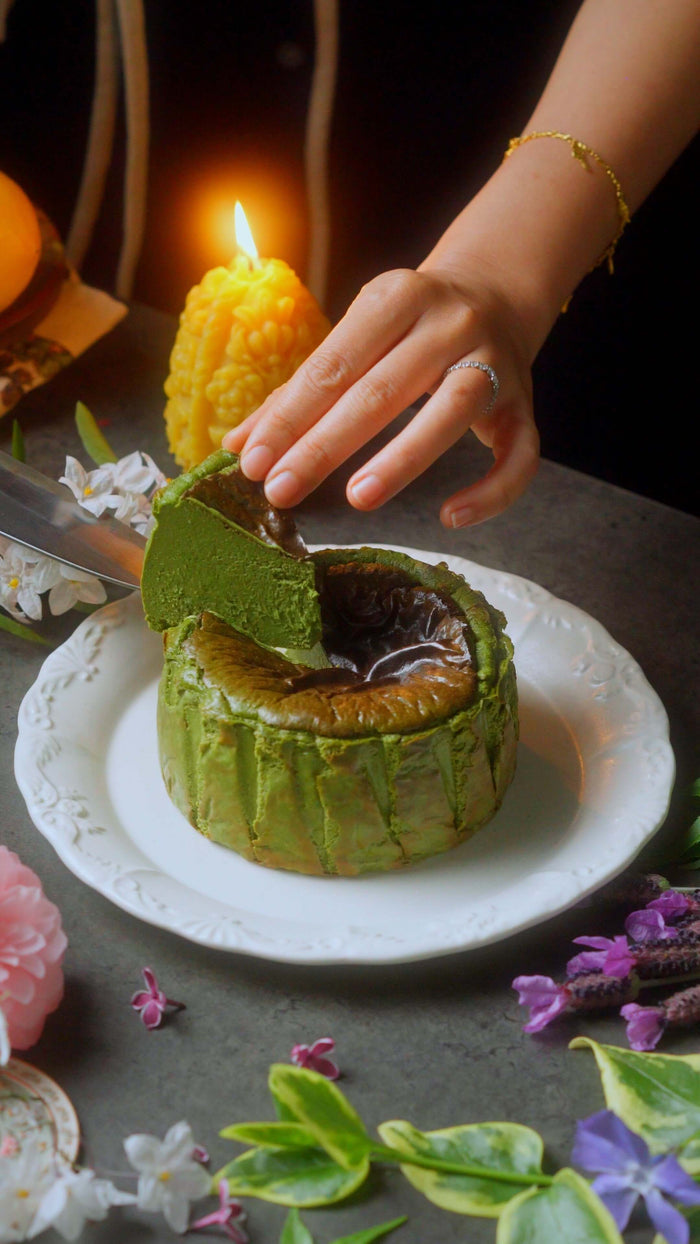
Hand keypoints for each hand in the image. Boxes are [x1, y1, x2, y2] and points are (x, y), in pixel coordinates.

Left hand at [222, 266, 538, 526]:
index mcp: (395, 298)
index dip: (289, 416)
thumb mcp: (357, 337)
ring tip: (356, 499)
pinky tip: (450, 517)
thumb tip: (237, 445)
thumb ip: (302, 389)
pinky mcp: (526, 401)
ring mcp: (493, 360)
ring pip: (451, 413)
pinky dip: (491, 490)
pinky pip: (519, 454)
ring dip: (402, 459)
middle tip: (281, 491)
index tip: (252, 462)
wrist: (496, 290)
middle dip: (324, 445)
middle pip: (380, 391)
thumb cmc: (409, 325)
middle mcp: (447, 324)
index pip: (332, 365)